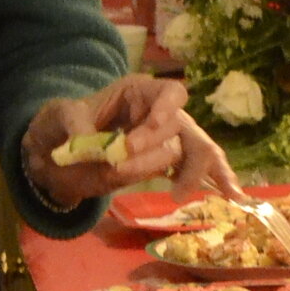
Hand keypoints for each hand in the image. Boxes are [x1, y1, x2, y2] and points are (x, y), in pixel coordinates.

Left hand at [22, 77, 235, 208]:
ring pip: (198, 151)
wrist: (57, 153)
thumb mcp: (58, 116)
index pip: (168, 93)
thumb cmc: (62, 124)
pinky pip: (199, 169)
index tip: (143, 135)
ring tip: (192, 195)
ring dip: (195, 173)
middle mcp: (159, 113)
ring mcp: (167, 139)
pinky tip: (232, 198)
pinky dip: (216, 181)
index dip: (164, 112)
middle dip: (166, 151)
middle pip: (184, 127)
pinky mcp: (168, 164)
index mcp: (139, 92)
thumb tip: (84, 143)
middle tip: (136, 174)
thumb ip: (73, 124)